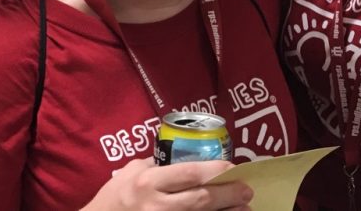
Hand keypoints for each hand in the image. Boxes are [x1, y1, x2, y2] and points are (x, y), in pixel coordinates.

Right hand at [80, 158, 252, 210]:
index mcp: (149, 182)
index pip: (189, 174)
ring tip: (245, 208)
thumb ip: (155, 164)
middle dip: (228, 194)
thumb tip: (181, 156)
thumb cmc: (113, 198)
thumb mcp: (130, 172)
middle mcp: (158, 205)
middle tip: (247, 189)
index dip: (215, 170)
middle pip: (201, 199)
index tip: (233, 167)